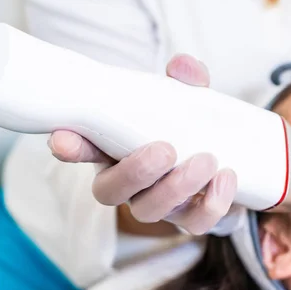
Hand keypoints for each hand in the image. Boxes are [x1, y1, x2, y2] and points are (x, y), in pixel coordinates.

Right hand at [47, 55, 237, 234]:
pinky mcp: (190, 219)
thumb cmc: (188, 130)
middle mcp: (129, 185)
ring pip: (152, 211)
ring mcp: (158, 206)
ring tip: (207, 160)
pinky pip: (197, 223)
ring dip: (179, 188)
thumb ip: (183, 84)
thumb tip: (184, 66)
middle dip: (136, 172)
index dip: (71, 148)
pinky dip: (213, 203)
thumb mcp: (183, 103)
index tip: (62, 140)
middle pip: (111, 192)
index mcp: (114, 151)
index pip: (83, 150)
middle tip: (166, 149)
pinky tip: (228, 177)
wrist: (225, 161)